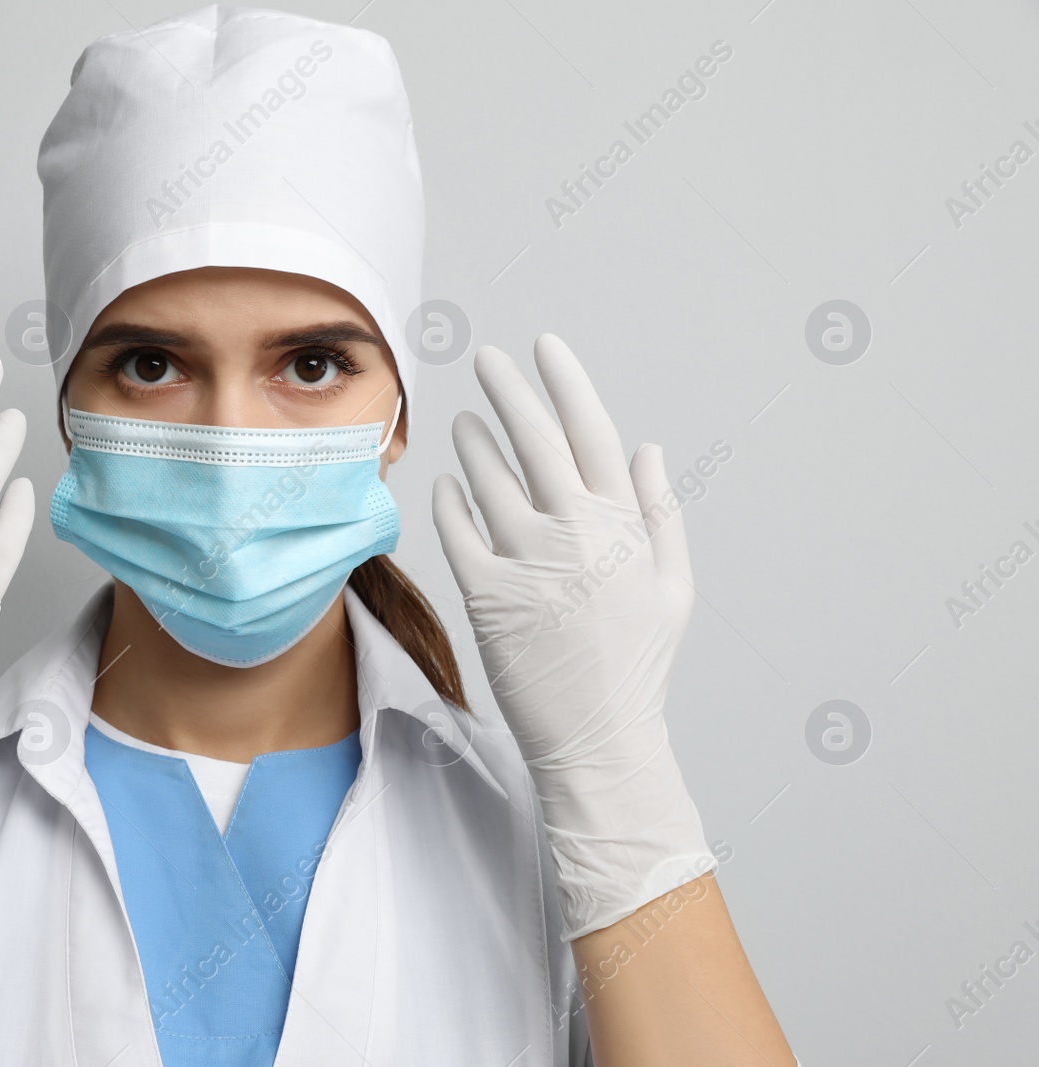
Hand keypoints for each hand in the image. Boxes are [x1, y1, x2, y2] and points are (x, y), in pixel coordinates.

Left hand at [432, 334, 714, 940]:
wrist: (600, 742)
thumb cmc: (638, 668)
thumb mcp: (673, 588)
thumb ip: (659, 513)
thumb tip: (648, 448)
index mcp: (623, 528)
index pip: (592, 433)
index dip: (566, 383)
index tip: (546, 348)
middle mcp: (574, 534)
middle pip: (536, 440)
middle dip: (510, 389)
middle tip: (488, 358)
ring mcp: (528, 563)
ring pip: (490, 479)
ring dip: (474, 440)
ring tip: (463, 419)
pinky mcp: (486, 595)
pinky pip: (458, 530)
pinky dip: (449, 499)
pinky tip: (445, 482)